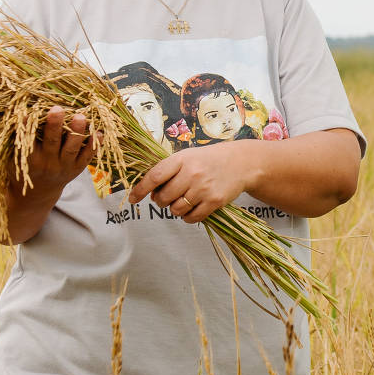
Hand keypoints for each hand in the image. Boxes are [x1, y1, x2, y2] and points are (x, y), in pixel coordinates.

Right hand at [15, 107, 96, 195]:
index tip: (28, 113)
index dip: (28, 127)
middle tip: (57, 109)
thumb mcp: (16, 157)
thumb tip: (17, 112)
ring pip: (71, 149)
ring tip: (80, 116)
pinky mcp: (77, 168)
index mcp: (31, 160)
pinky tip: (99, 132)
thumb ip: (18, 138)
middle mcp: (48, 164)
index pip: (29, 141)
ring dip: (77, 132)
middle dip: (54, 125)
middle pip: (52, 143)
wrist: (38, 193)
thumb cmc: (24, 168)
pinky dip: (94, 145)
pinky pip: (87, 156)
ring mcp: (65, 167)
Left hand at [130, 141, 261, 224]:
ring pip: (176, 210)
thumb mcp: (188, 157)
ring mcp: (203, 188)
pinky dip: (187, 217)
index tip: (132, 198)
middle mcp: (192, 173)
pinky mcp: (214, 202)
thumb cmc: (209, 160)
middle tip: (166, 197)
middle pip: (163, 197)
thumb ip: (168, 171)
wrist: (241, 162)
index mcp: (182, 159)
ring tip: (183, 200)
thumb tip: (150, 193)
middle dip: (160, 201)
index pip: (154, 176)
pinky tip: (192, 208)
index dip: (140, 189)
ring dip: (174, 209)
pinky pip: (191, 218)